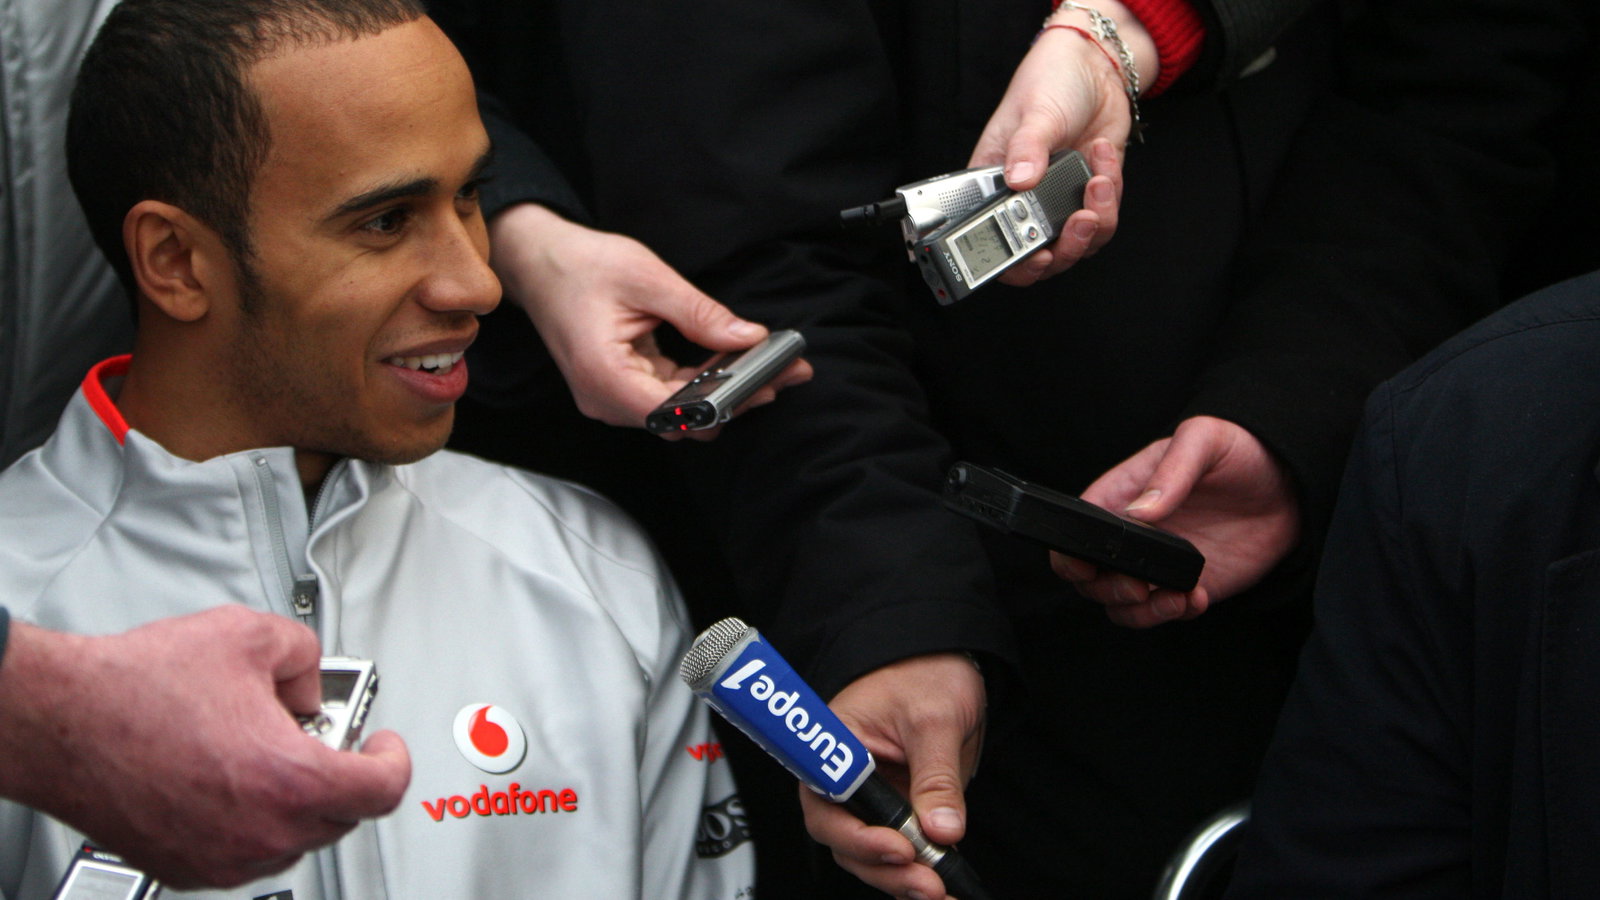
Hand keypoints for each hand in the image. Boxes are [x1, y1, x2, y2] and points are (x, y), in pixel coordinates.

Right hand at [0, 606, 411, 887]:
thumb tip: (312, 684)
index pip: (383, 790)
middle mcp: (262, 830)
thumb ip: (307, 657)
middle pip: (342, 815)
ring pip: (295, 836)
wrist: (62, 721)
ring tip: (262, 748)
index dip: (393, 759)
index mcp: (291, 778)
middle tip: (318, 735)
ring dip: (296, 797)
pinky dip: (254, 817)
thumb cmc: (137, 687)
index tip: (382, 745)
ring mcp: (223, 857)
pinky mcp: (187, 867)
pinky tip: (229, 776)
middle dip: (340, 772)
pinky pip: (248, 850)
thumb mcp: (251, 636)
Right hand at [489, 204, 811, 437]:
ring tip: (770, 366)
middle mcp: (604, 398)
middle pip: (681, 419)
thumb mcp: (647, 278)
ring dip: (722, 390)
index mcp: (604, 375)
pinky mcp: (620, 387)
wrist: (537, 260)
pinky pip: (668, 395)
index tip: (765, 385)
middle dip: (735, 398)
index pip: (674, 411)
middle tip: (786, 372)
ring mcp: (610, 397)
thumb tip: (748, 337)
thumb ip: (699, 313)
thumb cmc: (581, 265)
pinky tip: (733, 361)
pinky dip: (701, 381)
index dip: (724, 403)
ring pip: (678, 410)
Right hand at [800, 654, 984, 898]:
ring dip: (900, 878)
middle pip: (844, 839)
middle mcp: (845, 777)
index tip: (898, 847)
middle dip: (882, 867)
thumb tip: (943, 831)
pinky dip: (917, 871)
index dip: (855, 835)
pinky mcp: (897, 808)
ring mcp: (872, 796)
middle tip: (927, 882)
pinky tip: (943, 885)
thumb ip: (937, 776)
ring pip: (869, 853)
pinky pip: (898, 848)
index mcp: (835, 746)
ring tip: (939, 890)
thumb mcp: (935, 719)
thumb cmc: (924, 670)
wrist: (943, 654)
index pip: (827, 804)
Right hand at [967, 0, 1157, 283]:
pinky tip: (1104, 157)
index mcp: (997, 187)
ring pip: (1079, 244)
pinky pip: (1106, 217)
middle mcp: (1027, 201)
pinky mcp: (1091, 195)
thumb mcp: (1034, 113)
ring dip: (1096, 220)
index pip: (997, 240)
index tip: (1037, 256)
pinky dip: (1112, 195)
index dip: (1015, 263)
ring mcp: (1061, 202)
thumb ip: (1026, 147)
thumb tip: (1020, 179)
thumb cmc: (1049, 83)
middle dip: (1066, 247)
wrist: (1094, 66)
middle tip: (1080, 219)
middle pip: (1043, 256)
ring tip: (1099, 180)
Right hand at [1053, 416, 1301, 626]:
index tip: (1086, 565)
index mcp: (1120, 495)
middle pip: (1090, 579)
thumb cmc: (1239, 450)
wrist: (1290, 483)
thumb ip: (1171, 471)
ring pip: (1121, 604)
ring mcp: (1158, 563)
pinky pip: (1164, 612)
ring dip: (1139, 611)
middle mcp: (1132, 534)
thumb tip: (1140, 511)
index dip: (1070, 555)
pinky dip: (1175, 614)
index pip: (1076, 532)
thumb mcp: (1203, 441)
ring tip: (1173, 599)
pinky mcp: (1188, 584)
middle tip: (1139, 586)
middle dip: (1107, 590)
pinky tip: (1197, 597)